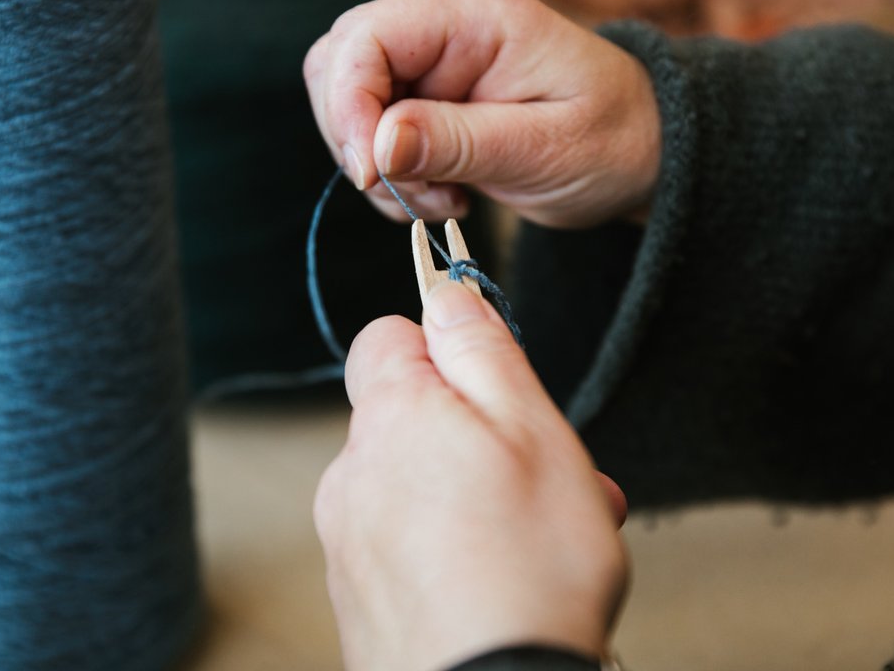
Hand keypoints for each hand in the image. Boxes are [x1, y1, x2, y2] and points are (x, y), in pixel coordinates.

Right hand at [304, 0, 660, 227]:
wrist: (644, 152)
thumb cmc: (614, 139)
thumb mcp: (544, 148)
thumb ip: (458, 142)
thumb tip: (377, 146)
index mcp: (476, 17)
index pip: (367, 36)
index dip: (349, 104)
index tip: (371, 172)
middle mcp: (445, 27)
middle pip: (341, 62)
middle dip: (357, 138)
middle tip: (411, 192)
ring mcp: (433, 63)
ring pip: (349, 102)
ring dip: (376, 165)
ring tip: (441, 199)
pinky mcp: (429, 100)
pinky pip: (375, 133)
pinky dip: (391, 176)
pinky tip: (444, 196)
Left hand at [314, 283, 628, 670]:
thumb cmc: (529, 568)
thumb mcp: (533, 429)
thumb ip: (482, 351)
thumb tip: (447, 294)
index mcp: (390, 418)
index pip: (387, 337)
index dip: (446, 348)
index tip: (492, 379)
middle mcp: (351, 474)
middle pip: (410, 417)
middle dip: (476, 433)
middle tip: (544, 474)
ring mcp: (348, 541)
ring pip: (414, 483)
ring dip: (473, 493)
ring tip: (536, 536)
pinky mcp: (359, 599)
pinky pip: (404, 543)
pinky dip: (448, 547)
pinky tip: (499, 578)